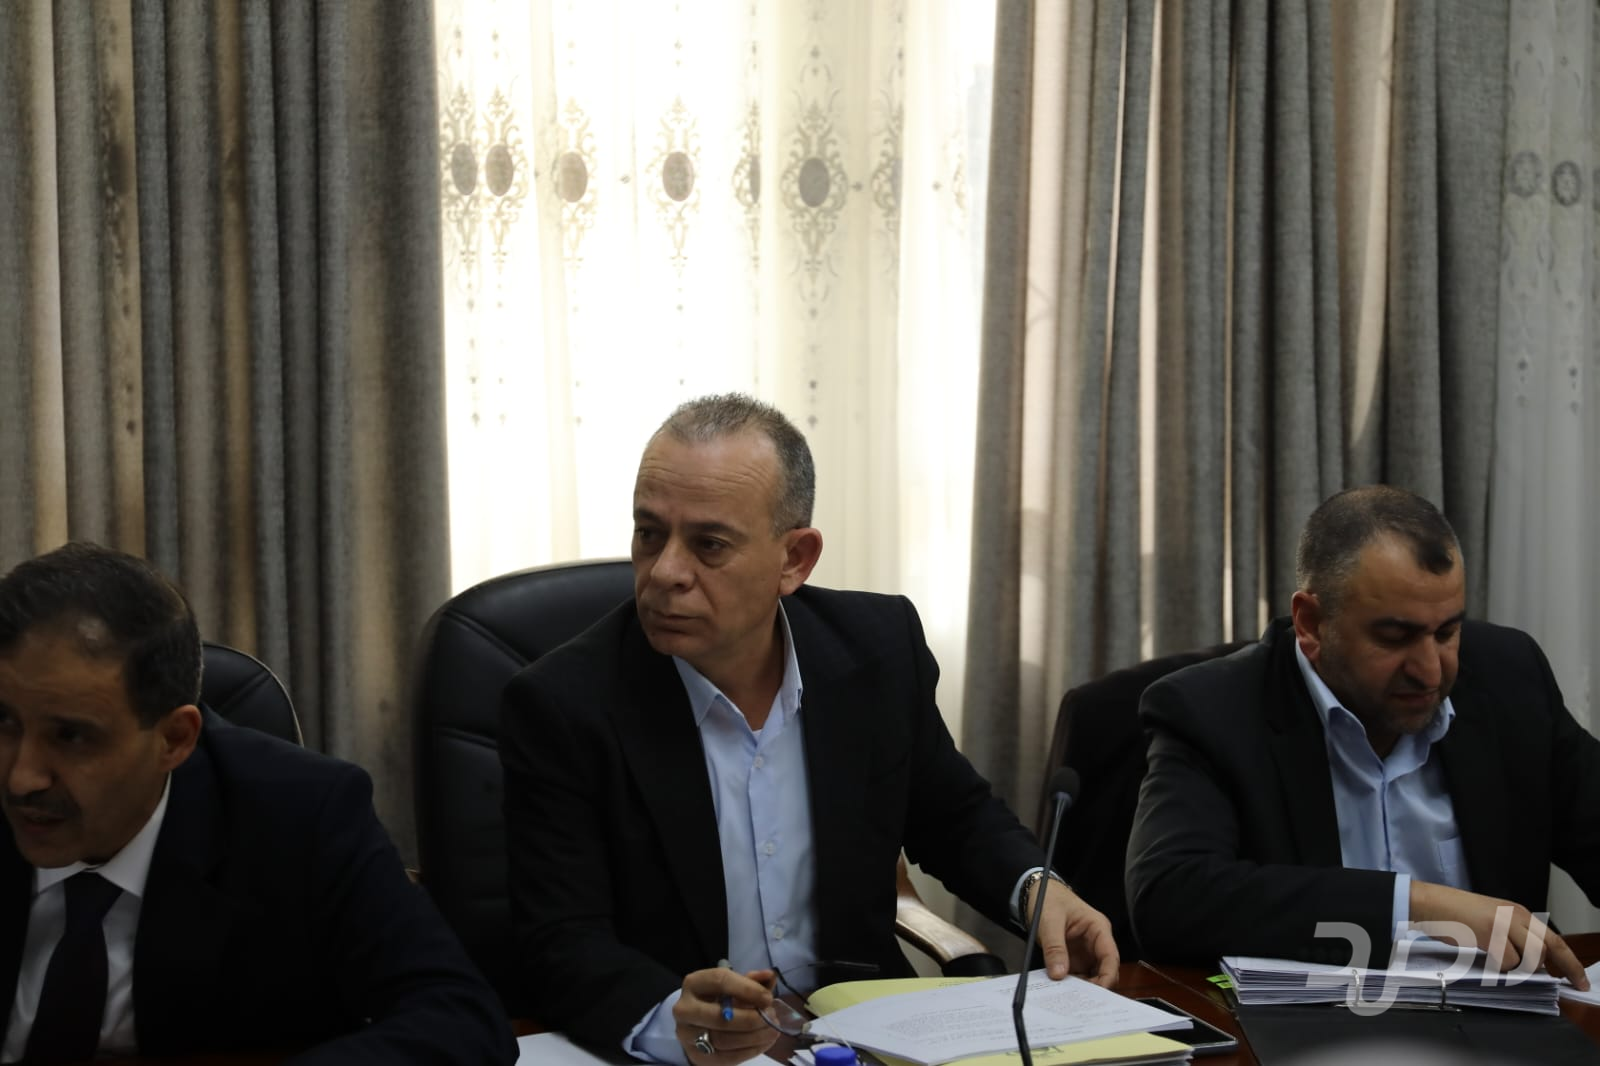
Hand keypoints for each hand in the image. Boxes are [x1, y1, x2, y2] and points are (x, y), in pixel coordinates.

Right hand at [673, 965, 778, 1064]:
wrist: (697, 1026)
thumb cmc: (718, 1000)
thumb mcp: (733, 985)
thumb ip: (752, 980)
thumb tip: (770, 976)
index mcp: (694, 984)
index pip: (720, 981)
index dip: (747, 989)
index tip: (768, 998)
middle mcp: (685, 1009)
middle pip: (720, 1017)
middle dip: (751, 1019)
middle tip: (771, 1017)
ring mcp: (687, 1036)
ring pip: (723, 1040)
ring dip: (754, 1037)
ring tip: (772, 1030)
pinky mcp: (696, 1056)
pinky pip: (726, 1057)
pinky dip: (750, 1050)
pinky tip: (764, 1042)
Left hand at [1027, 879, 1119, 987]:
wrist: (1035, 893)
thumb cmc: (1048, 899)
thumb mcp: (1050, 921)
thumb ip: (1054, 947)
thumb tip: (1058, 974)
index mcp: (1098, 928)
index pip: (1111, 956)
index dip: (1108, 976)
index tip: (1098, 992)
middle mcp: (1095, 942)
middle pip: (1104, 970)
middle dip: (1095, 986)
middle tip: (1080, 998)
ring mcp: (1085, 952)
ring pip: (1091, 976)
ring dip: (1082, 987)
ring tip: (1069, 996)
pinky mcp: (1073, 959)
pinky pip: (1077, 976)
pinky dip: (1071, 984)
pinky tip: (1062, 991)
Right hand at [1408, 880, 1587, 988]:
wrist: (1433, 904)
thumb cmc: (1457, 914)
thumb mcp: (1494, 919)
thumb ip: (1514, 935)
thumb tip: (1533, 962)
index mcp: (1519, 912)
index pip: (1554, 939)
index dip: (1570, 961)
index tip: (1579, 979)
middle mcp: (1516, 916)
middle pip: (1547, 948)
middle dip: (1554, 968)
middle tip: (1564, 983)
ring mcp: (1504, 924)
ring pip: (1529, 957)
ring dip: (1518, 967)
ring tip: (1500, 963)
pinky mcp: (1490, 933)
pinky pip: (1507, 960)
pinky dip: (1500, 967)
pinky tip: (1487, 960)